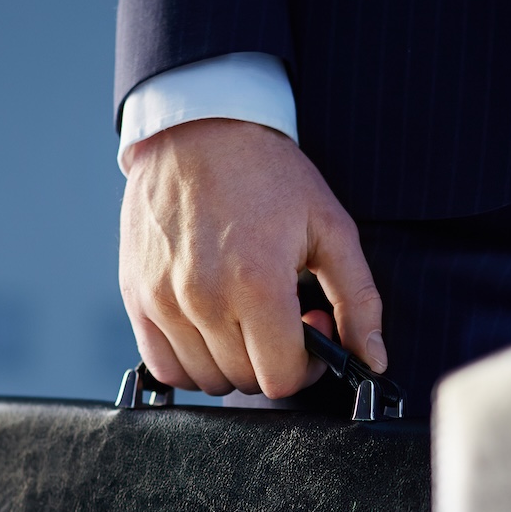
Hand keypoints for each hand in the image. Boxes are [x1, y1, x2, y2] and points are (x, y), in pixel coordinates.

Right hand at [119, 118, 385, 398]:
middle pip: (246, 382)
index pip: (282, 379)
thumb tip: (373, 359)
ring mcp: (163, 301)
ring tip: (244, 318)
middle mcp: (204, 299)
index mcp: (257, 284)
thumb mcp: (330, 228)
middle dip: (274, 359)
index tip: (309, 328)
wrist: (198, 129)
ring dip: (234, 363)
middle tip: (280, 315)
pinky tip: (211, 330)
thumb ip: (359, 300)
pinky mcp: (136, 296)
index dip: (307, 366)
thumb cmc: (266, 174)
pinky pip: (164, 367)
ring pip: (206, 380)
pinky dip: (190, 363)